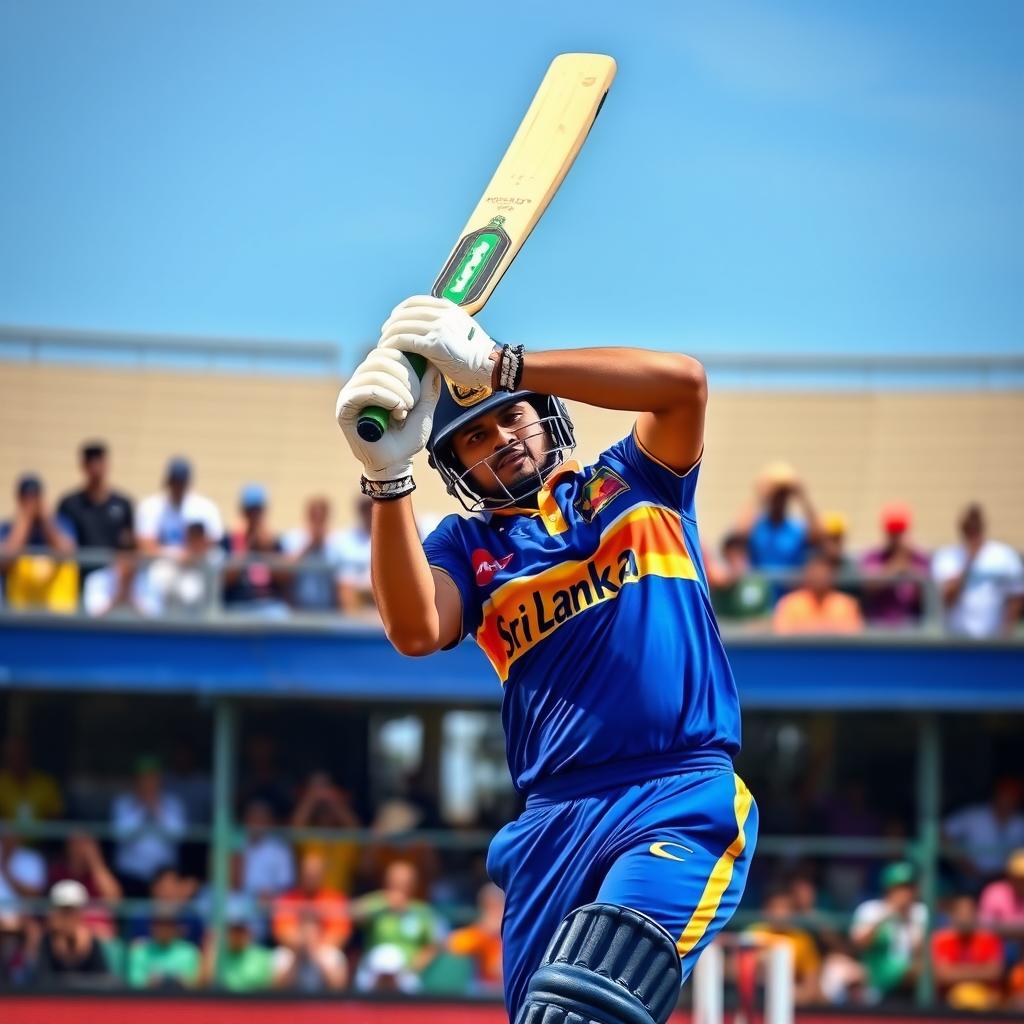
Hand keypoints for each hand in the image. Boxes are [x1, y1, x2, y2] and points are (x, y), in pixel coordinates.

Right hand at [336, 348, 441, 480]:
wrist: (395, 462)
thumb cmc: (407, 437)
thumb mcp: (424, 408)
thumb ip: (428, 387)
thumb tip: (432, 363)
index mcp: (377, 376)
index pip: (388, 351)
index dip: (408, 363)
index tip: (420, 387)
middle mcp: (360, 380)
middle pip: (381, 357)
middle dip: (405, 377)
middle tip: (415, 400)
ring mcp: (350, 393)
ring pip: (374, 373)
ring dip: (398, 390)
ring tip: (406, 409)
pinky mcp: (345, 408)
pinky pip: (365, 391)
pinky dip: (385, 397)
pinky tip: (397, 409)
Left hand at [378, 295, 495, 389]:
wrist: (491, 366)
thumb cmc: (478, 355)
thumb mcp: (463, 330)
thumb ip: (446, 326)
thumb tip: (429, 331)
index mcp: (449, 309)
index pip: (416, 302)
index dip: (400, 310)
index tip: (393, 319)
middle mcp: (442, 315)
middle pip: (405, 313)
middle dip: (391, 324)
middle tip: (384, 335)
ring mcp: (438, 328)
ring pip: (402, 326)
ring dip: (389, 336)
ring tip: (384, 345)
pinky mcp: (434, 344)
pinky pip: (405, 340)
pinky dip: (393, 344)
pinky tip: (388, 351)